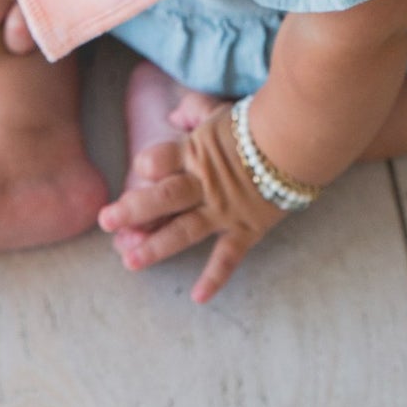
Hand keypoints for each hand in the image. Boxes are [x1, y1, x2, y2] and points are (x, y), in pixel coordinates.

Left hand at [97, 104, 289, 303]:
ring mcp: (225, 210)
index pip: (162, 159)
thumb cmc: (258, 121)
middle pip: (163, 198)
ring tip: (129, 261)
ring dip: (157, 247)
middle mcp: (205, 184)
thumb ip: (194, 109)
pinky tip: (197, 297)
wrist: (300, 139)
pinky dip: (215, 277)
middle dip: (133, 210)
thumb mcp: (221, 109)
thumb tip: (174, 116)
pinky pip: (228, 256)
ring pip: (184, 230)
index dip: (150, 164)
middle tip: (105, 221)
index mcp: (196, 151)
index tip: (139, 170)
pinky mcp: (247, 229)